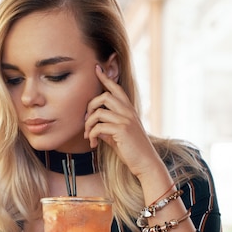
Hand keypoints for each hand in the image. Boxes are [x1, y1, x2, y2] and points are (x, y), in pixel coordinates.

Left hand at [84, 65, 163, 180]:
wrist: (145, 162)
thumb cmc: (131, 150)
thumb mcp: (118, 134)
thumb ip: (108, 126)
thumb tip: (94, 125)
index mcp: (129, 110)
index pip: (116, 88)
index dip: (105, 78)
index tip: (97, 69)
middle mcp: (128, 111)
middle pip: (103, 96)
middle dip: (90, 107)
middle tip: (86, 121)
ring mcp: (126, 120)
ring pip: (98, 112)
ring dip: (88, 124)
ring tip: (87, 135)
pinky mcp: (121, 130)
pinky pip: (98, 126)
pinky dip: (91, 135)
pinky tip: (93, 143)